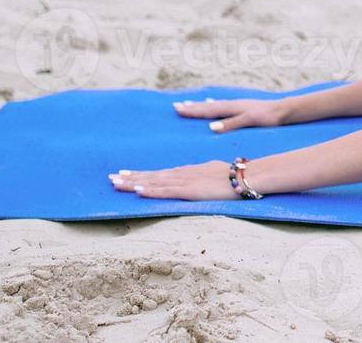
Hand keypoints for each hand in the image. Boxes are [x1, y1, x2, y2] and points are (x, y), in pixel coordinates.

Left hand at [108, 160, 237, 199]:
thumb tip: (200, 181)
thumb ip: (205, 177)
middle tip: (112, 178)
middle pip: (154, 176)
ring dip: (134, 182)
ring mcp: (187, 181)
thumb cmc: (239, 176)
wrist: (250, 175)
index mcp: (191, 171)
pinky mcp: (191, 190)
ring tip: (115, 183)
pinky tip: (137, 190)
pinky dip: (151, 190)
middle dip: (132, 177)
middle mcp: (185, 173)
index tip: (127, 175)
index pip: (162, 174)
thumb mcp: (218, 175)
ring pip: (155, 182)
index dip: (143, 175)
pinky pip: (166, 191)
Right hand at [173, 97, 284, 131]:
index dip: (192, 110)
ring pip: (213, 105)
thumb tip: (210, 127)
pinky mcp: (241, 107)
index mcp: (231, 108)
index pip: (207, 110)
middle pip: (207, 106)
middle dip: (191, 107)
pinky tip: (211, 103)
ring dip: (200, 105)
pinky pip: (222, 105)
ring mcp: (236, 105)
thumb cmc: (267, 117)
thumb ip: (231, 124)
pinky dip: (213, 105)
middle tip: (175, 105)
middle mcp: (231, 104)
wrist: (283, 111)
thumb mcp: (249, 122)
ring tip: (189, 104)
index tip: (177, 109)